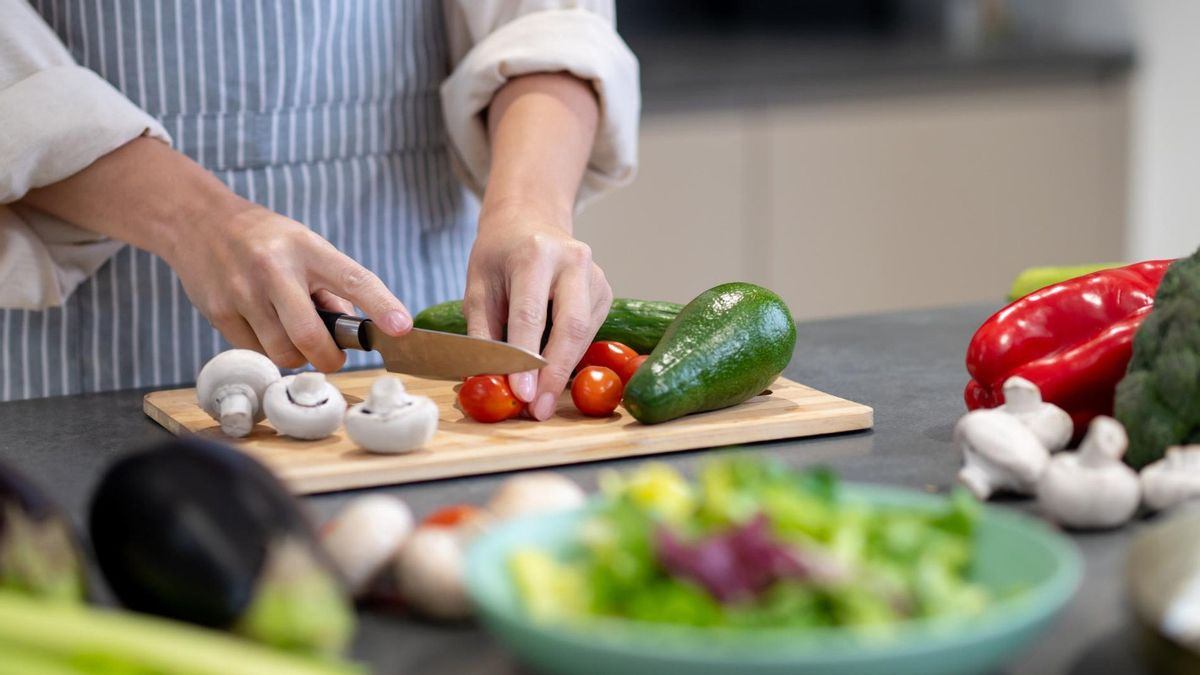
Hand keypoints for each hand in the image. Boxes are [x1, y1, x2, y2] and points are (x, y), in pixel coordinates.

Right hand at [166, 202, 411, 370]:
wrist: (197, 221)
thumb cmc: (265, 239)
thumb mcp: (306, 246)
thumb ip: (332, 288)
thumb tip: (351, 334)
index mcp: (308, 248)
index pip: (354, 279)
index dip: (382, 306)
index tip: (402, 328)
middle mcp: (275, 269)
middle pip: (309, 335)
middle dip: (328, 357)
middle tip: (332, 356)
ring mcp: (243, 292)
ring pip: (282, 352)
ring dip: (296, 355)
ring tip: (291, 330)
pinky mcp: (219, 312)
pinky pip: (256, 351)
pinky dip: (268, 349)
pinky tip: (262, 324)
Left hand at [464, 202, 612, 419]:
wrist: (529, 221)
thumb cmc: (499, 255)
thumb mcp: (477, 286)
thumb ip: (484, 332)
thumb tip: (491, 380)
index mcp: (535, 253)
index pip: (531, 314)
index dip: (526, 358)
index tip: (522, 394)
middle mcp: (573, 260)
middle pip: (572, 326)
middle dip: (555, 373)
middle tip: (540, 409)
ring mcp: (595, 275)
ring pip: (584, 334)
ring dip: (563, 370)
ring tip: (542, 399)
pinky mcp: (605, 292)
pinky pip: (589, 332)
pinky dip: (569, 355)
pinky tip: (552, 367)